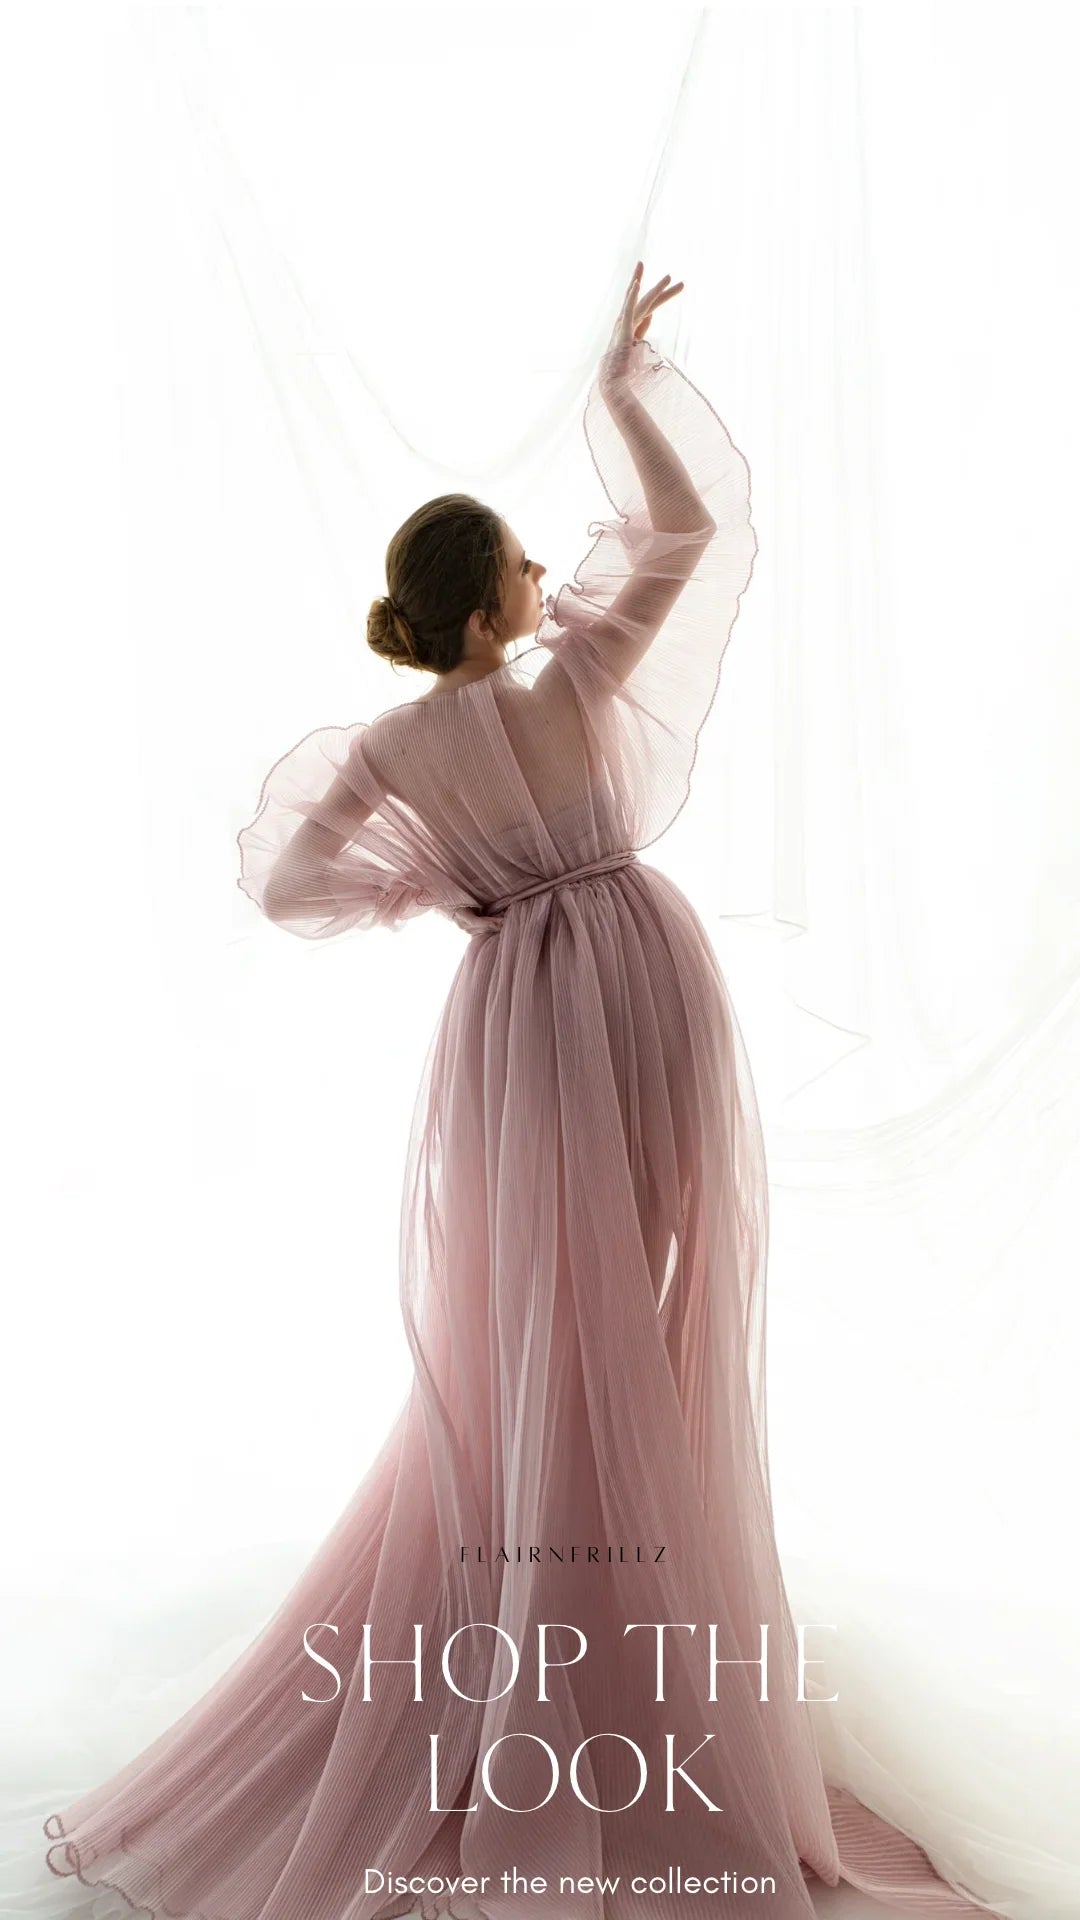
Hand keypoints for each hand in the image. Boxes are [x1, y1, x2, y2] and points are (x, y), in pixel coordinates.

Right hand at [600, 261, 683, 393]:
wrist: (613, 381)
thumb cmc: (624, 366)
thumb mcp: (638, 343)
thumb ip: (642, 327)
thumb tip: (651, 314)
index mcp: (632, 323)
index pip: (650, 306)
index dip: (663, 296)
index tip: (678, 286)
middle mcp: (627, 320)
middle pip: (646, 300)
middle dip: (659, 287)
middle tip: (671, 276)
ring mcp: (624, 324)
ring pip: (642, 302)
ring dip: (655, 289)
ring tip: (668, 277)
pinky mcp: (622, 330)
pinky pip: (628, 310)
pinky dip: (632, 296)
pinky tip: (637, 284)